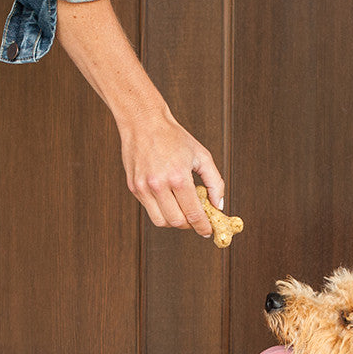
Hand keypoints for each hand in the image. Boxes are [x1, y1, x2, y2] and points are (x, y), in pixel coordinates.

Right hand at [119, 107, 224, 237]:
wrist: (143, 122)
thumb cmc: (174, 137)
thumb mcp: (201, 155)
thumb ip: (214, 182)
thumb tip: (218, 205)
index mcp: (179, 177)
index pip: (193, 214)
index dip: (203, 227)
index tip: (208, 232)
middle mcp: (159, 185)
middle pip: (177, 222)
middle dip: (189, 225)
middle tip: (196, 220)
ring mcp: (144, 188)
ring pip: (161, 221)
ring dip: (174, 221)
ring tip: (182, 210)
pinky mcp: (134, 188)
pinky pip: (150, 210)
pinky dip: (162, 210)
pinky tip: (168, 199)